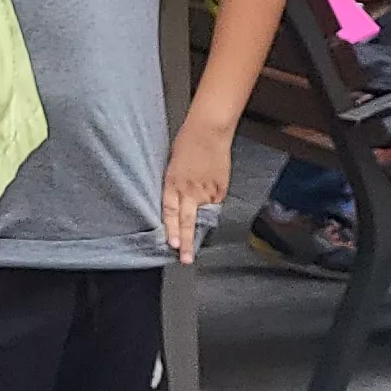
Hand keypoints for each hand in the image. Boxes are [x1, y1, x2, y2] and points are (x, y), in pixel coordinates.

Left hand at [159, 122, 231, 261]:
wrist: (208, 131)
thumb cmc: (186, 143)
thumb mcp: (172, 166)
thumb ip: (173, 187)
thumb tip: (176, 202)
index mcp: (172, 183)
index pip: (170, 212)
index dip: (171, 229)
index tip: (171, 245)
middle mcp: (189, 190)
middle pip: (187, 221)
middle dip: (186, 242)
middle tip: (185, 259)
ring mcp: (206, 191)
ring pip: (203, 216)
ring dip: (200, 229)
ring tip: (197, 244)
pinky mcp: (220, 188)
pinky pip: (215, 204)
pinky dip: (211, 207)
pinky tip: (209, 205)